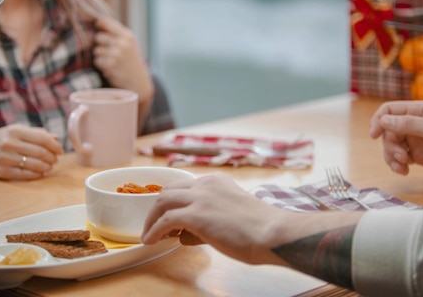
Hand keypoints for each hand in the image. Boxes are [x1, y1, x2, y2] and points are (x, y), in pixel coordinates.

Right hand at [0, 124, 63, 180]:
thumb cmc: (0, 140)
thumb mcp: (15, 131)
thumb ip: (36, 133)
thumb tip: (56, 138)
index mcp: (15, 130)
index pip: (43, 138)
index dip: (55, 146)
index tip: (60, 150)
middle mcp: (10, 143)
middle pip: (41, 152)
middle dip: (52, 157)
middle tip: (55, 160)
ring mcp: (5, 158)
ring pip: (35, 164)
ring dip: (46, 167)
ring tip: (49, 166)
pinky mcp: (2, 171)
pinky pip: (25, 175)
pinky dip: (36, 175)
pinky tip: (40, 173)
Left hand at [93, 16, 153, 104]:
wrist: (138, 81)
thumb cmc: (131, 60)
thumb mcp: (130, 43)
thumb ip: (116, 32)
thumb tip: (97, 21)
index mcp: (127, 36)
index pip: (106, 22)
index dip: (99, 24)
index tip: (97, 27)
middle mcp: (122, 44)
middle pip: (98, 37)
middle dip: (100, 44)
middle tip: (109, 50)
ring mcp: (116, 55)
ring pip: (96, 50)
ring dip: (101, 56)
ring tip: (111, 60)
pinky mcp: (110, 66)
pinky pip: (97, 61)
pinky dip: (101, 65)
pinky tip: (110, 67)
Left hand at [142, 173, 302, 264]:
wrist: (273, 233)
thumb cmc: (261, 231)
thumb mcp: (232, 214)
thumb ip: (209, 219)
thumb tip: (187, 234)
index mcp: (216, 181)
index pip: (184, 187)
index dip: (172, 203)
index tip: (166, 218)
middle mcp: (206, 184)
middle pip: (168, 191)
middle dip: (158, 209)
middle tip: (155, 226)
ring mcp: (200, 198)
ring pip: (162, 202)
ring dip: (152, 220)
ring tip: (149, 235)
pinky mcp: (196, 215)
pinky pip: (165, 220)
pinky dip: (154, 230)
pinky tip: (151, 241)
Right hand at [369, 100, 422, 176]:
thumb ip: (409, 124)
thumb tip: (383, 121)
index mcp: (418, 111)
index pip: (389, 110)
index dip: (378, 121)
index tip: (374, 135)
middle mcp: (413, 124)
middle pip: (387, 132)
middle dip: (389, 146)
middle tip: (401, 157)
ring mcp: (415, 140)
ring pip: (390, 146)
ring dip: (392, 157)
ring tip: (403, 166)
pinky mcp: (417, 155)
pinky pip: (398, 159)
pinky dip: (397, 165)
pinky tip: (405, 171)